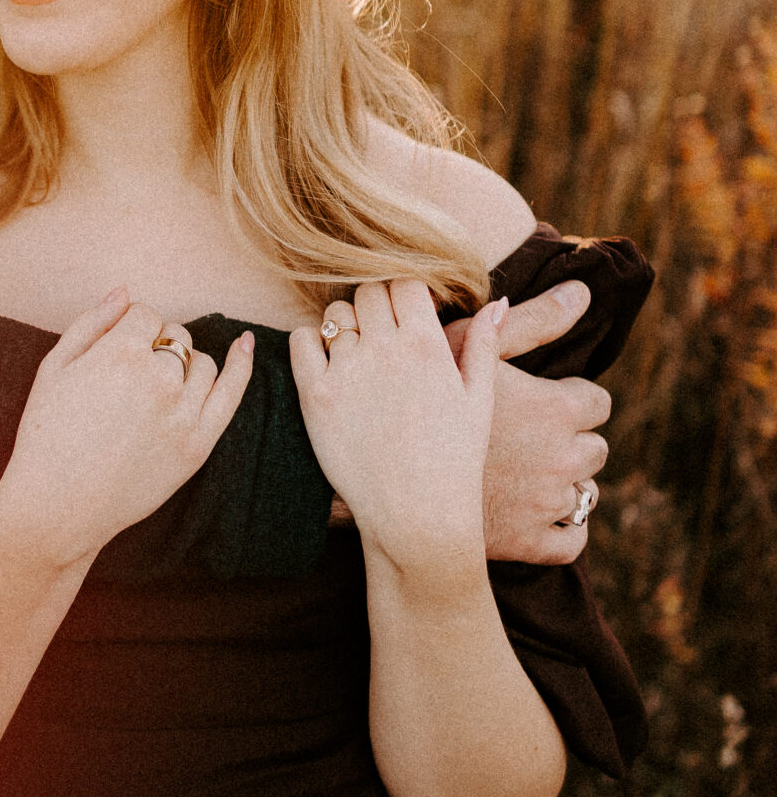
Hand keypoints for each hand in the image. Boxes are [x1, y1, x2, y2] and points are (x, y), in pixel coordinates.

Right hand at [0, 291, 254, 573]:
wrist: (57, 506)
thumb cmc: (46, 437)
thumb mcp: (53, 368)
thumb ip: (91, 323)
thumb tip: (125, 292)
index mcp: (121, 353)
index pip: (145, 315)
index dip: (130, 329)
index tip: (116, 352)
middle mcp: (159, 377)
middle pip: (175, 337)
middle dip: (156, 345)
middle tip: (129, 378)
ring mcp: (183, 413)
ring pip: (202, 363)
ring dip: (185, 363)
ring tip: (159, 386)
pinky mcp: (197, 445)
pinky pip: (230, 394)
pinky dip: (241, 365)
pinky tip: (245, 346)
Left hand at [291, 282, 505, 595]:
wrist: (417, 515)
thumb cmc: (454, 460)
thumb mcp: (479, 401)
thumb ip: (484, 346)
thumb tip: (495, 303)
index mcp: (428, 345)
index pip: (405, 281)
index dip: (405, 292)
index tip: (406, 312)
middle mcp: (386, 350)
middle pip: (369, 290)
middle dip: (376, 302)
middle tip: (380, 329)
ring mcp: (348, 371)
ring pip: (335, 313)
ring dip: (345, 322)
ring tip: (356, 349)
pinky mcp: (315, 397)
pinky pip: (301, 341)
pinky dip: (310, 341)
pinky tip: (327, 361)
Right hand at [443, 280, 611, 562]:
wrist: (384, 474)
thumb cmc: (419, 404)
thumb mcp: (468, 350)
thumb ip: (528, 321)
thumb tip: (581, 291)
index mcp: (556, 409)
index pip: (597, 402)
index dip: (571, 399)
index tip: (542, 401)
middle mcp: (563, 458)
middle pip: (594, 449)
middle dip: (569, 443)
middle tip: (527, 437)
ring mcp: (547, 504)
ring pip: (583, 495)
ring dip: (563, 484)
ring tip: (522, 472)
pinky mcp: (530, 543)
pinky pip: (571, 541)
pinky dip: (564, 531)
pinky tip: (538, 515)